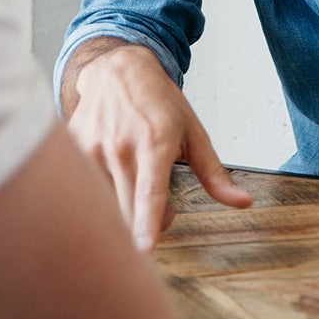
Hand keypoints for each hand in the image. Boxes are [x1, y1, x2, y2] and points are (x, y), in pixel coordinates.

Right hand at [66, 42, 251, 250]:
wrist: (117, 69)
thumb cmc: (158, 101)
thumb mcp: (193, 132)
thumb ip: (215, 173)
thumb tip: (242, 202)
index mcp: (154, 142)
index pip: (149, 191)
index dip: (148, 222)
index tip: (144, 249)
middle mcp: (120, 145)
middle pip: (126, 209)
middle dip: (147, 226)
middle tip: (164, 212)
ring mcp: (93, 146)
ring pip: (104, 203)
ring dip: (124, 211)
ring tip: (138, 192)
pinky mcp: (75, 148)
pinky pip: (86, 189)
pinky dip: (103, 195)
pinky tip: (115, 177)